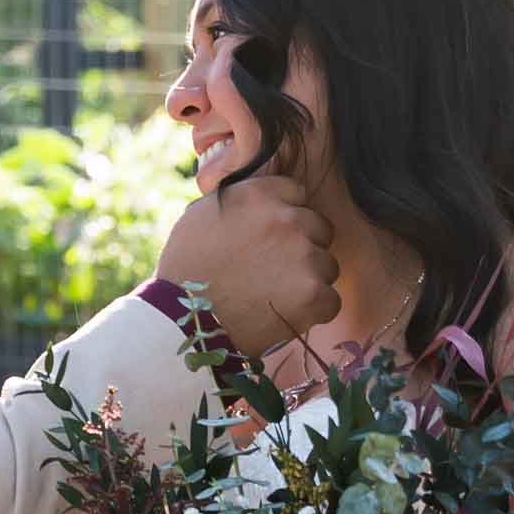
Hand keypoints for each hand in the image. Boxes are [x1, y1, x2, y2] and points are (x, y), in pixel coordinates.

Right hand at [154, 176, 339, 357]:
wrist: (183, 319)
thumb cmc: (185, 269)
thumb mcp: (201, 215)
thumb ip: (239, 202)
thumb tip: (258, 204)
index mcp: (259, 195)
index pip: (297, 194)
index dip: (286, 217)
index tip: (272, 238)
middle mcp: (287, 219)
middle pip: (319, 229)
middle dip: (302, 248)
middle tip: (274, 271)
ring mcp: (304, 256)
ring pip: (327, 266)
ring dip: (308, 280)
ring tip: (273, 297)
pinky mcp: (314, 294)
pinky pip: (331, 300)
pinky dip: (312, 312)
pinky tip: (283, 314)